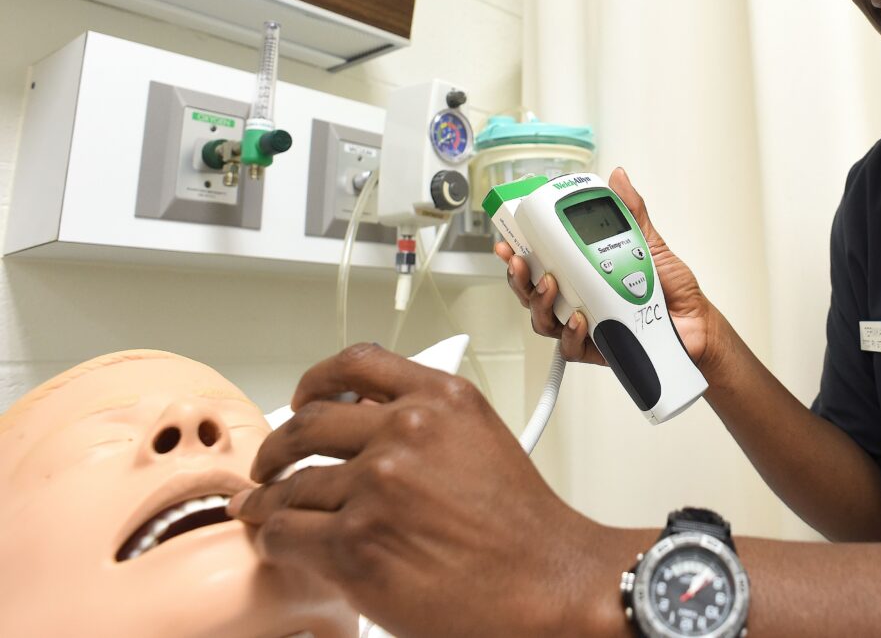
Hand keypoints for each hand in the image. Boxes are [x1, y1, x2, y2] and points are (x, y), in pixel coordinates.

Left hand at [228, 344, 622, 636]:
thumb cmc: (523, 527)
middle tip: (271, 464)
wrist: (548, 581)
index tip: (303, 398)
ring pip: (290, 485)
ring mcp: (377, 485)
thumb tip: (369, 427)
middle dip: (277, 448)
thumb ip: (428, 423)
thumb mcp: (482, 440)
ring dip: (270, 501)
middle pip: (306, 424)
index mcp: (441, 399)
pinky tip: (282, 545)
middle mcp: (406, 431)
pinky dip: (275, 541)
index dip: (314, 382)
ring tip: (266, 512)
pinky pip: (285, 533)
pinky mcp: (355, 542)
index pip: (356, 364)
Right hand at [494, 167, 728, 376]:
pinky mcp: (598, 349)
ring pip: (544, 320)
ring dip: (539, 302)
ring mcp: (585, 325)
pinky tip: (579, 318)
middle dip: (518, 276)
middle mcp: (578, 299)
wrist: (698, 324)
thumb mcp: (650, 243)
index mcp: (583, 272)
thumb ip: (631, 213)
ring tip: (550, 286)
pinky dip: (571, 333)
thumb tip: (619, 178)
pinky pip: (572, 347)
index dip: (519, 250)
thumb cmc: (672, 290)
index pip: (542, 261)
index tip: (508, 238)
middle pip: (532, 291)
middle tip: (520, 261)